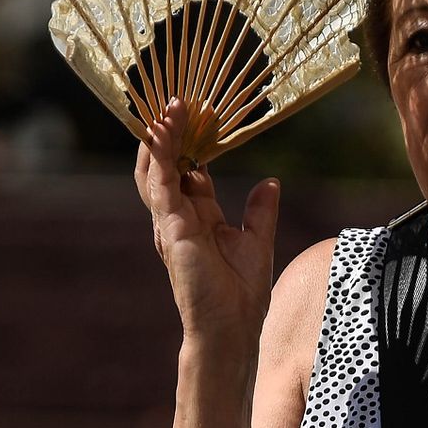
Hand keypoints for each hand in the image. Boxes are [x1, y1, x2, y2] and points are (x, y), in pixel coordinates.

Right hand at [135, 98, 281, 345]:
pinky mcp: (170, 227)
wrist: (231, 328)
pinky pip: (159, 183)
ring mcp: (170, 221)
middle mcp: (179, 216)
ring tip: (168, 105)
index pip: (188, 170)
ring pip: (155, 168)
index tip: (202, 113)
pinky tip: (163, 130)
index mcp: (199, 217)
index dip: (193, 142)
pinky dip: (159, 154)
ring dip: (160, 136)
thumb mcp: (256, 241)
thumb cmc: (241, 294)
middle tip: (178, 100)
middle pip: (166, 164)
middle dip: (170, 133)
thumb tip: (271, 183)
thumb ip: (259, 212)